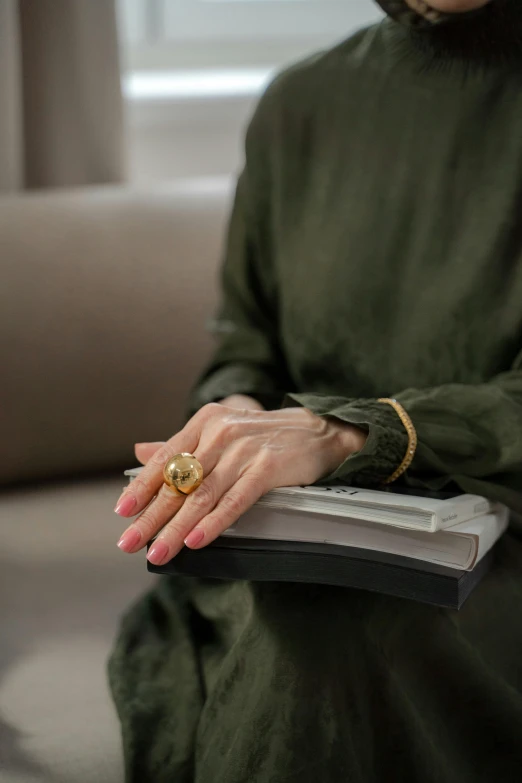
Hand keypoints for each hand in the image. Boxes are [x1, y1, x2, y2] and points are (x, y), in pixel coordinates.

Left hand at [115, 402, 366, 565]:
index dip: (142, 486)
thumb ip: (181, 446)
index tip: (122, 512)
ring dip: (176, 528)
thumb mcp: (219, 432)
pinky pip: (234, 501)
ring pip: (203, 496)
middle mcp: (221, 432)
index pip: (166, 458)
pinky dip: (213, 523)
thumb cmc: (263, 437)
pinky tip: (196, 541)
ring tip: (158, 553)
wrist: (318, 432)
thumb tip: (139, 453)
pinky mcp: (268, 467)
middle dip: (151, 515)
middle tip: (128, 542)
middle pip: (179, 481)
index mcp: (205, 421)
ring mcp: (244, 449)